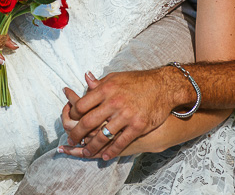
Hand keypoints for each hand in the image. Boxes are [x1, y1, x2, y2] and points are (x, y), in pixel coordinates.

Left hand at [59, 69, 173, 159]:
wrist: (164, 86)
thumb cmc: (138, 81)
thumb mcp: (116, 77)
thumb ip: (100, 83)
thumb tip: (85, 79)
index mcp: (106, 89)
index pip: (82, 105)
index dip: (73, 115)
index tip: (70, 120)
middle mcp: (114, 102)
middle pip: (88, 122)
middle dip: (77, 134)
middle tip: (71, 140)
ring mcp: (126, 115)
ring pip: (103, 136)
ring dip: (92, 146)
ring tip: (85, 152)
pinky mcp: (138, 126)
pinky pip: (121, 142)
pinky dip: (111, 151)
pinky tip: (105, 156)